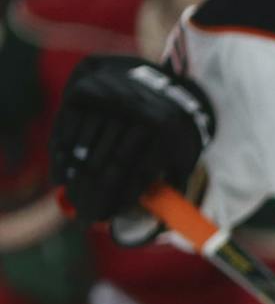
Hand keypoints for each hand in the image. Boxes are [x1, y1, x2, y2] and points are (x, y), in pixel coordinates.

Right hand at [48, 56, 214, 224]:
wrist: (153, 83)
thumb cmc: (170, 133)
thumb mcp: (183, 155)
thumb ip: (174, 183)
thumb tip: (167, 219)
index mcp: (165, 132)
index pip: (137, 171)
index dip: (120, 196)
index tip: (107, 214)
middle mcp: (138, 112)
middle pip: (110, 160)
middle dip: (95, 191)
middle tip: (84, 211)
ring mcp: (111, 99)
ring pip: (88, 143)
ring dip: (76, 173)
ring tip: (71, 194)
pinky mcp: (86, 89)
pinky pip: (70, 124)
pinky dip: (64, 150)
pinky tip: (62, 171)